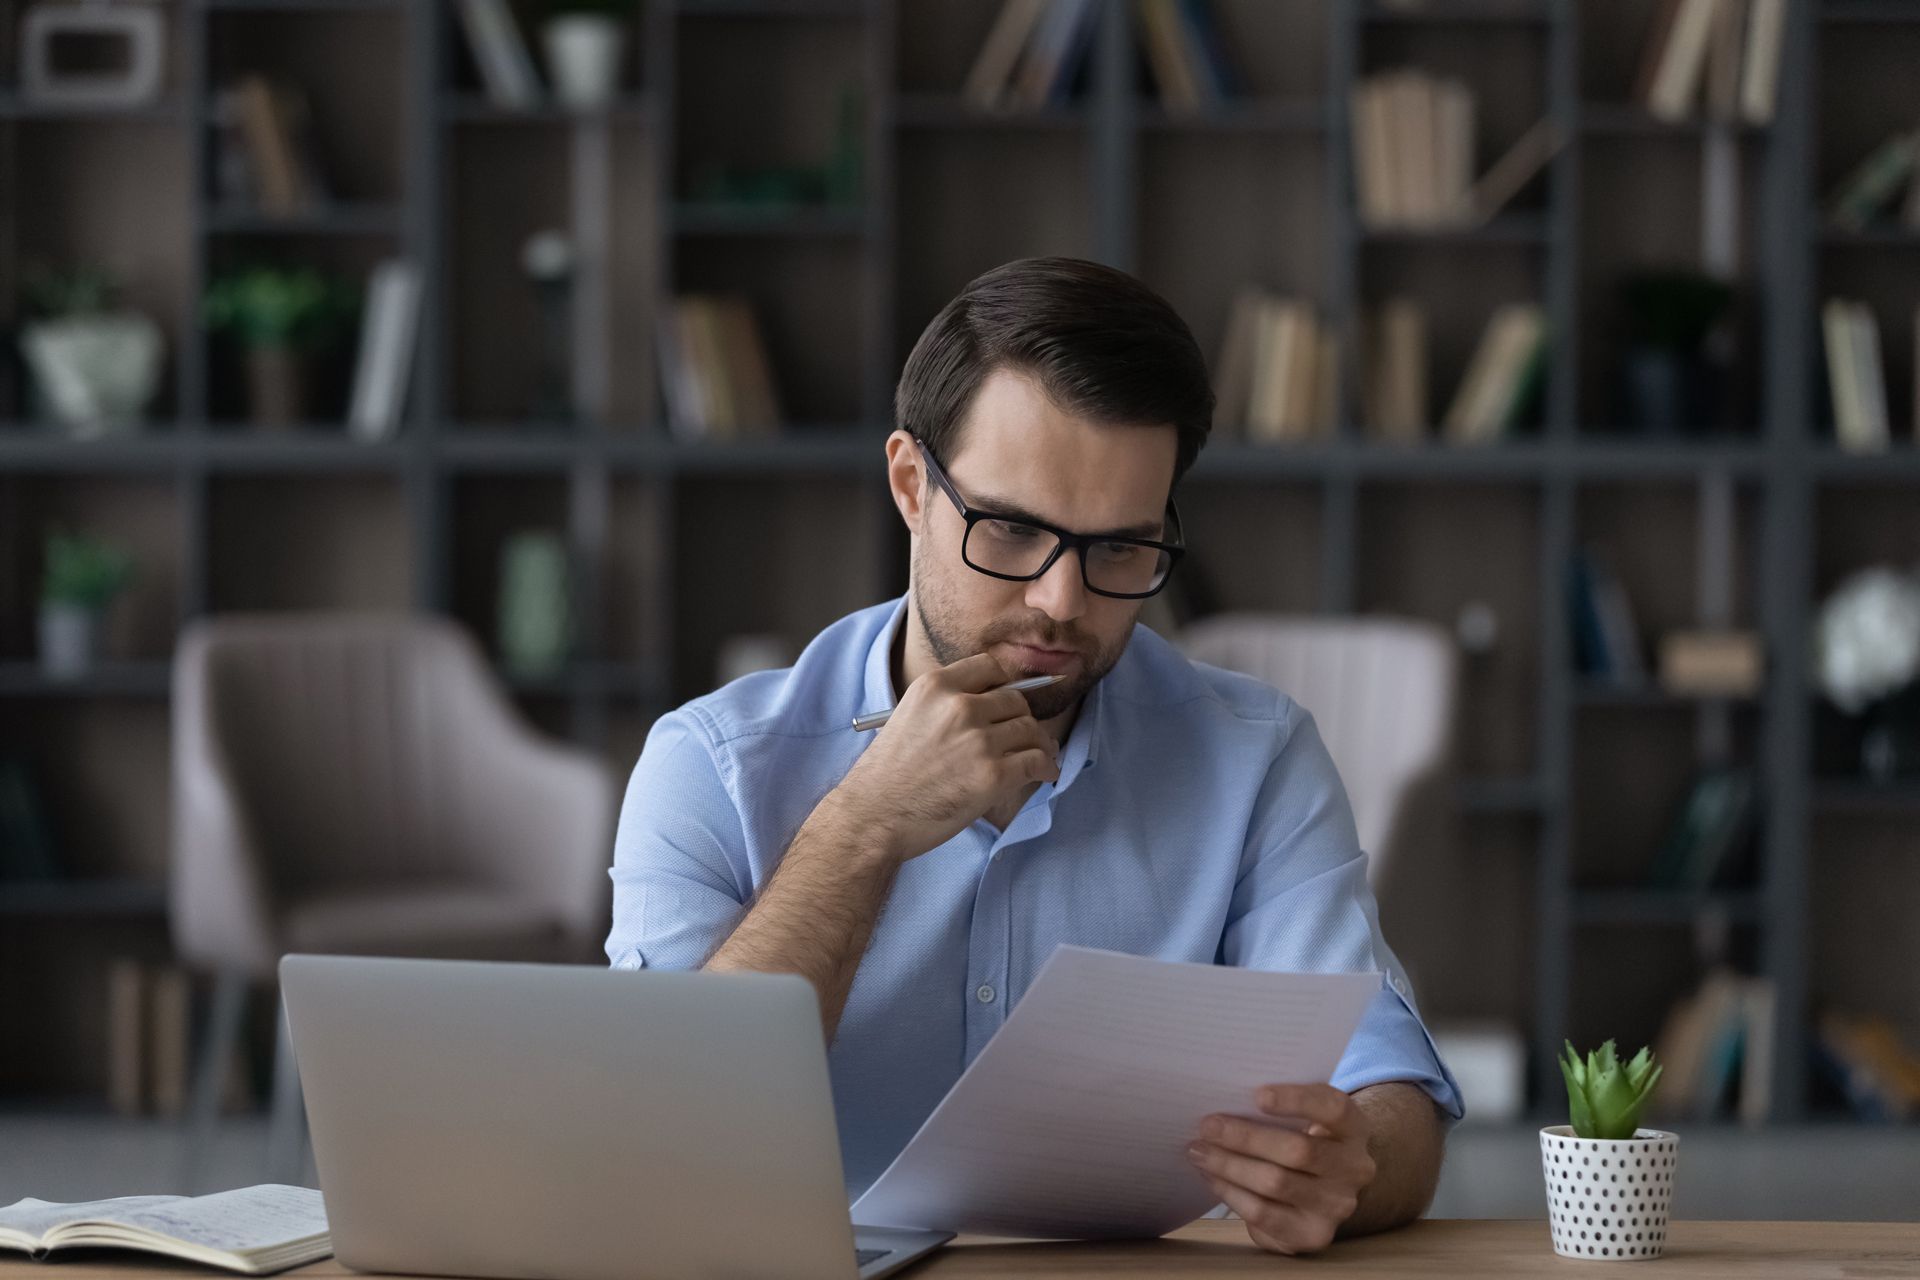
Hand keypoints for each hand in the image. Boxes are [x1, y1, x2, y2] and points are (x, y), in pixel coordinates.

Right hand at [828, 652, 1059, 862]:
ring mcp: (979, 740)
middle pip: (1016, 700)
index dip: (1004, 685)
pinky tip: (1045, 774)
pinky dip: (1046, 768)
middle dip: (1021, 719)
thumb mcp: (908, 717)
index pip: (990, 667)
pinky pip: (1037, 761)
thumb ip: (945, 706)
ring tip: (1040, 757)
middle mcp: (960, 706)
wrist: (873, 816)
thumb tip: (991, 708)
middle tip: (1023, 737)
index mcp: (936, 686)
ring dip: (1039, 744)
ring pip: (1031, 730)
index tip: (1007, 703)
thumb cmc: (886, 776)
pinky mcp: (993, 774)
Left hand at [1186, 1084, 1376, 1255]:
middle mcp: (1354, 1168)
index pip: (1333, 1108)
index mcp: (1354, 1128)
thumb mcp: (1305, 1117)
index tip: (1257, 1094)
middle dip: (1245, 1137)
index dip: (1296, 1100)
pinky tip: (1212, 1177)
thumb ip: (1278, 1107)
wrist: (1323, 1189)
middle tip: (1207, 1126)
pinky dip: (1232, 1192)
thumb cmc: (1302, 1138)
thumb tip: (1224, 1096)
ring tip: (1199, 1151)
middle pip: (1298, 1150)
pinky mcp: (1313, 1235)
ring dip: (1230, 1165)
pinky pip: (1264, 1214)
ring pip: (1276, 1183)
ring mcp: (1337, 1206)